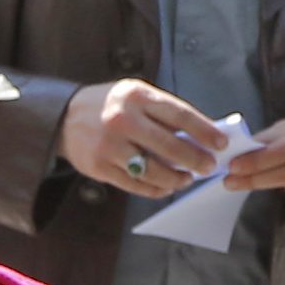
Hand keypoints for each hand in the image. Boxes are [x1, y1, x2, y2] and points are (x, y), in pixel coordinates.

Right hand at [59, 79, 229, 196]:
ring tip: (187, 179)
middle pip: (169, 146)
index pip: (180, 115)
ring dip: (176, 178)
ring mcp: (109, 145)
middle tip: (209, 167)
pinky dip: (155, 189)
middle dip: (195, 159)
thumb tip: (202, 136)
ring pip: (153, 170)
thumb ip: (165, 112)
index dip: (205, 131)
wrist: (63, 117)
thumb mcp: (137, 96)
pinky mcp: (98, 167)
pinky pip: (135, 185)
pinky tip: (166, 187)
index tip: (222, 144)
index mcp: (137, 96)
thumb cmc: (111, 106)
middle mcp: (122, 119)